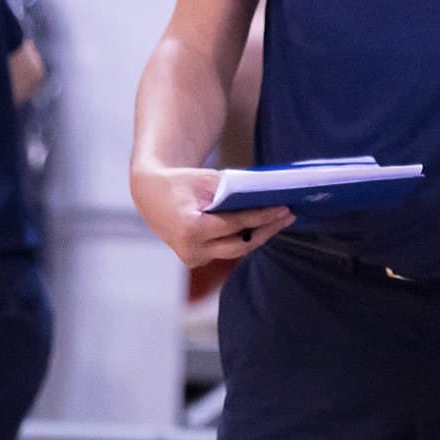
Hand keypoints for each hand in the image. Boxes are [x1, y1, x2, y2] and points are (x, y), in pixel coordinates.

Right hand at [129, 163, 292, 266]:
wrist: (150, 193)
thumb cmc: (180, 182)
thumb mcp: (206, 180)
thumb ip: (233, 192)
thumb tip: (266, 197)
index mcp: (191, 230)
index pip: (236, 225)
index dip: (262, 217)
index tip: (283, 208)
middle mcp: (191, 250)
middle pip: (240, 244)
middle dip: (267, 230)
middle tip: (289, 215)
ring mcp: (193, 258)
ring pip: (236, 250)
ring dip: (259, 235)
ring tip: (282, 220)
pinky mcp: (196, 259)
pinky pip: (226, 250)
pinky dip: (244, 238)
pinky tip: (264, 226)